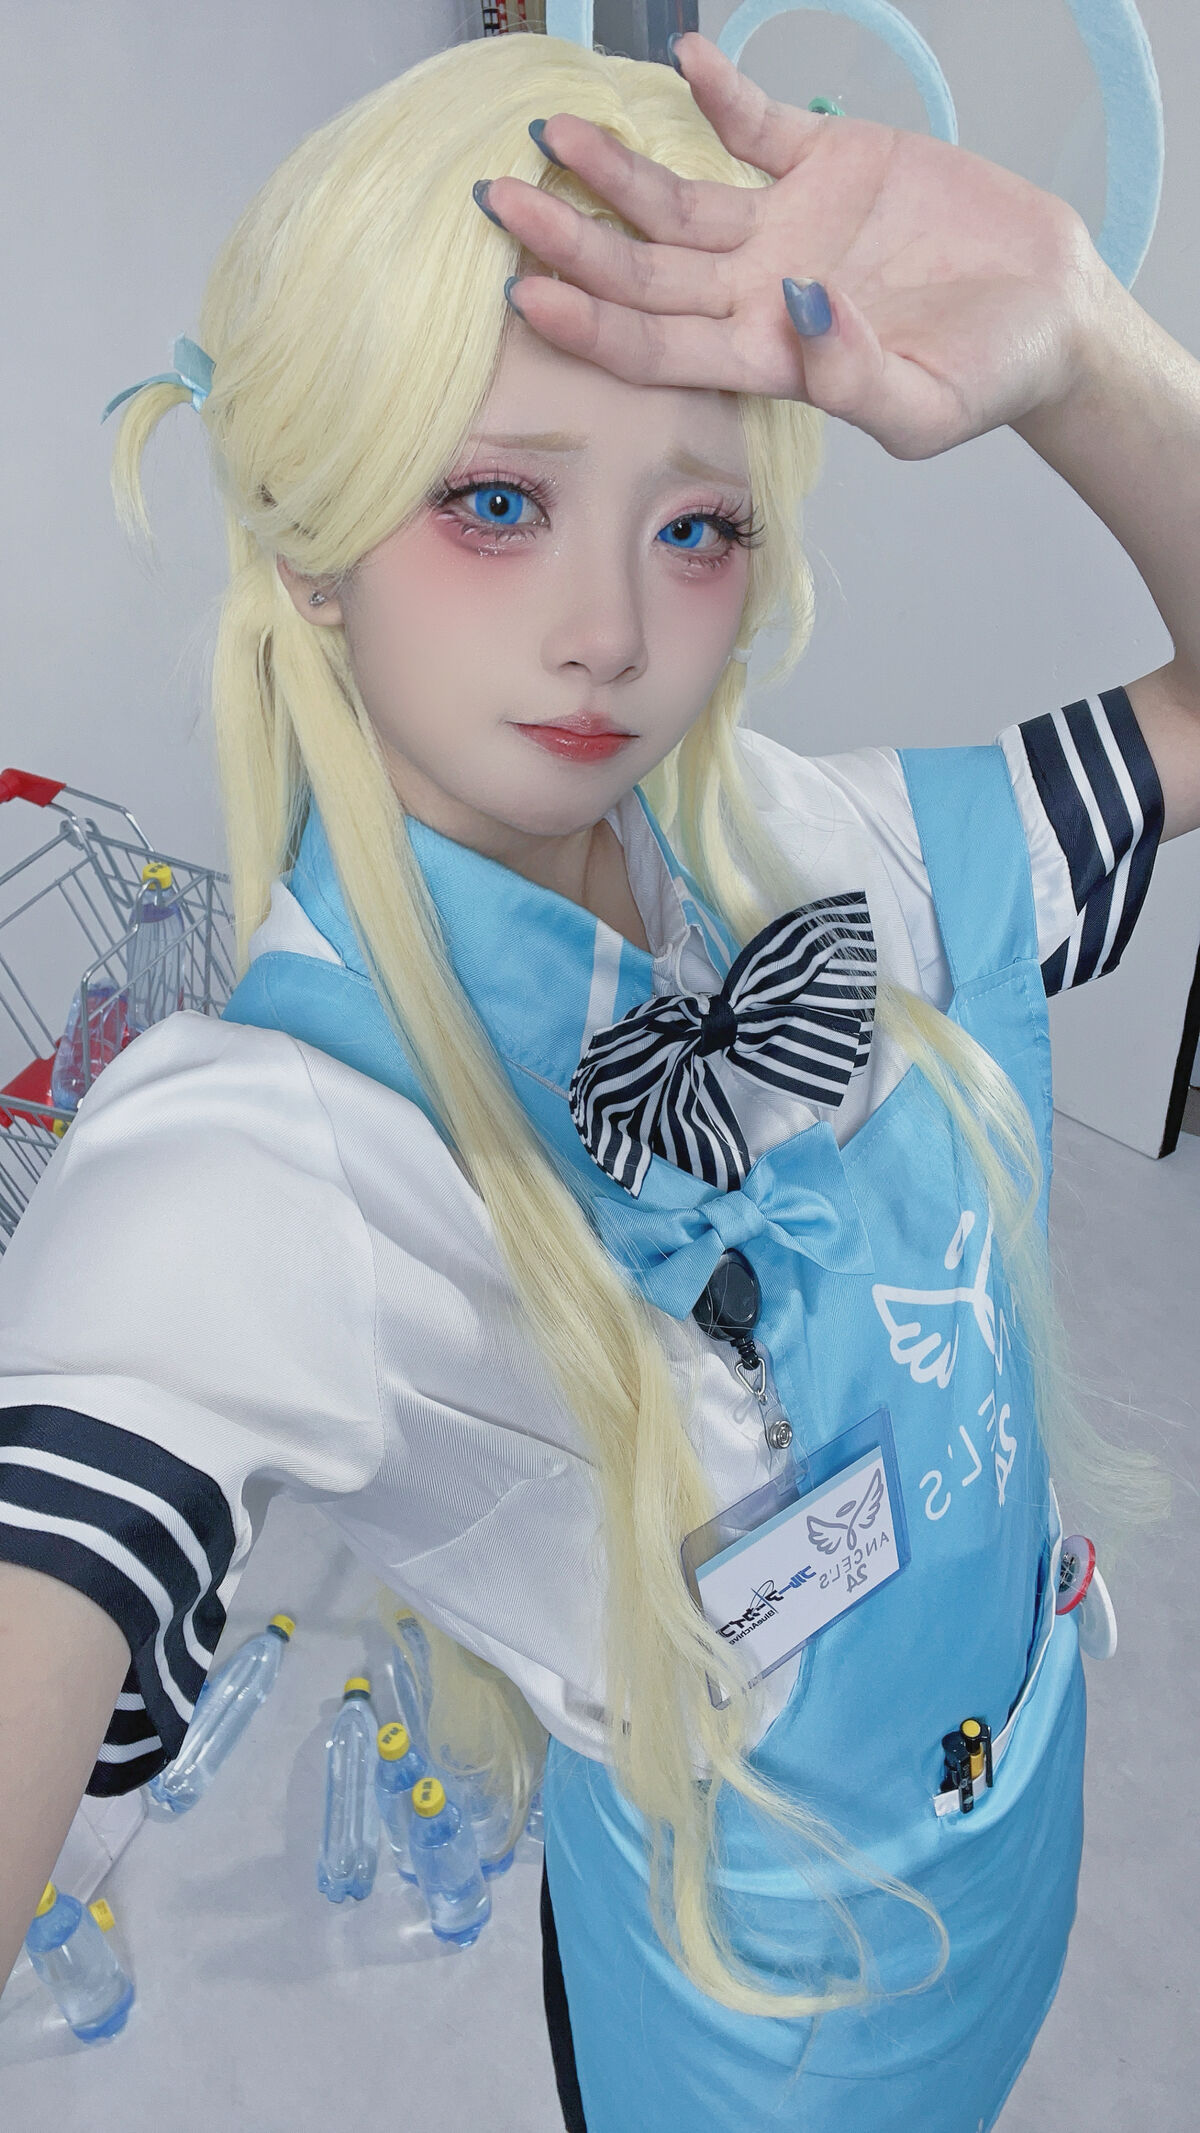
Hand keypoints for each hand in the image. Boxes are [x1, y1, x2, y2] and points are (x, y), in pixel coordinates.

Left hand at [480, 32, 1113, 461]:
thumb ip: (856, 377)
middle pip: (641, 269)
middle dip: (568, 239)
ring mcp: (782, 224)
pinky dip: (719, 93)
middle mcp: (754, 293)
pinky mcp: (825, 160)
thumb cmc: (988, 379)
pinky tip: (680, 61)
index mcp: (765, 358)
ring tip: (554, 130)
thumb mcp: (927, 409)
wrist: (1050, 315)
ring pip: (675, 198)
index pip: (654, 345)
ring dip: (615, 167)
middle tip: (500, 201)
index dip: (589, 324)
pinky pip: (755, 122)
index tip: (527, 294)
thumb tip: (798, 312)